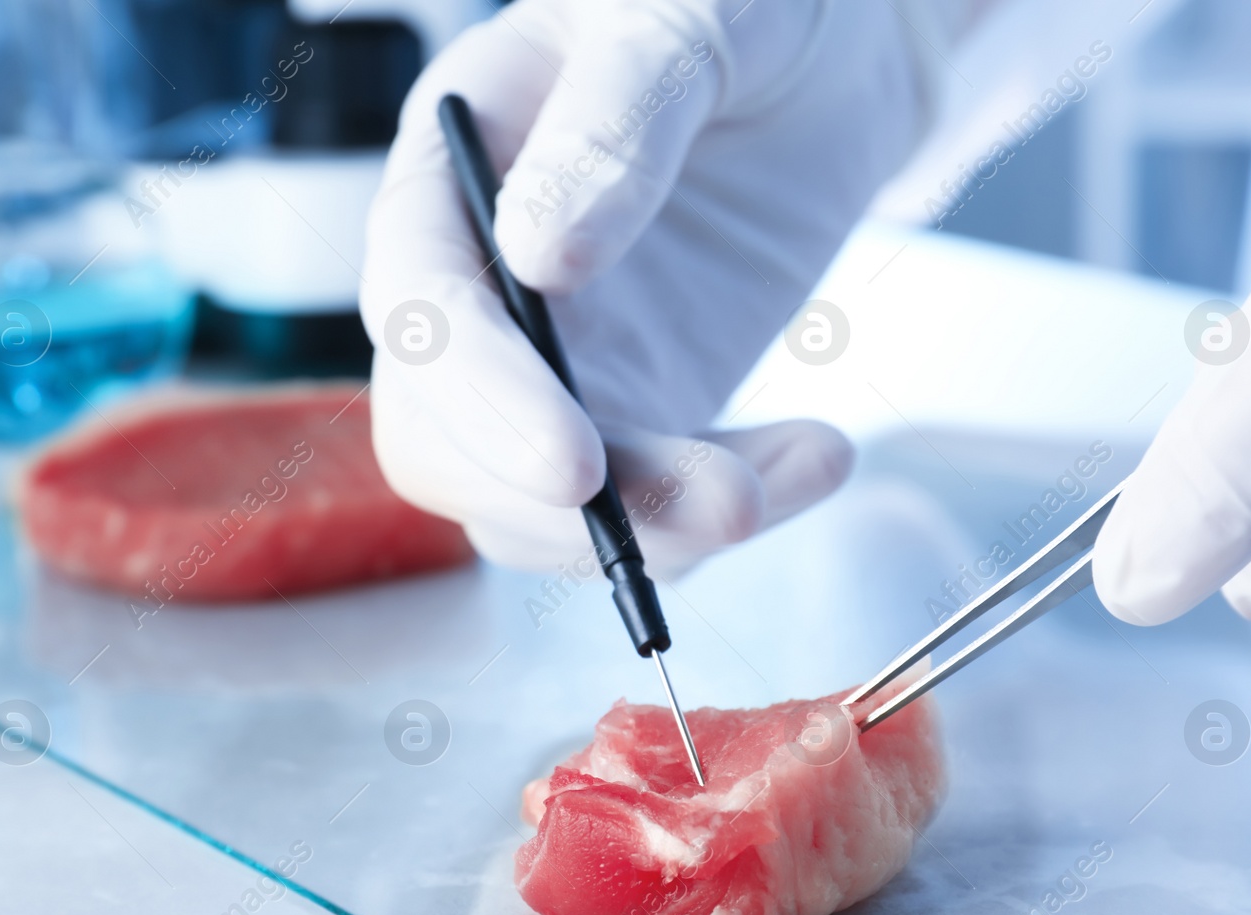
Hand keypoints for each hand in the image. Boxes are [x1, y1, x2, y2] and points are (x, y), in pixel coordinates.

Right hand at [361, 0, 935, 570]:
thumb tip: (539, 256)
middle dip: (562, 507)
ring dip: (658, 527)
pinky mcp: (641, 406)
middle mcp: (481, 288)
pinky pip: (648, 502)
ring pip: (543, 505)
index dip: (480, 398)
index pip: (419, 312)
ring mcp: (558, 363)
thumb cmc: (738, 4)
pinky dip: (725, 510)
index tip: (573, 463)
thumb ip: (612, 125)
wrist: (832, 48)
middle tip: (713, 502)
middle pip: (447, 445)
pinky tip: (812, 459)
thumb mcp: (677, 24)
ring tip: (791, 474)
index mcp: (450, 177)